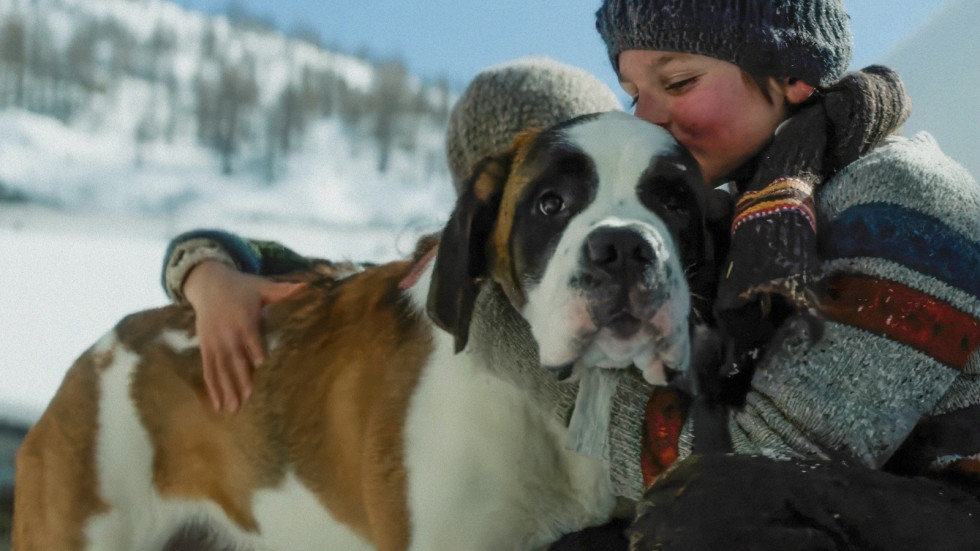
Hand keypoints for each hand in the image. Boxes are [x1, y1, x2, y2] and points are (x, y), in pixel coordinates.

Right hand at [182, 260, 305, 411]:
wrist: (208, 283)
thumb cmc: (241, 286)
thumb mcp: (261, 286)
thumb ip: (282, 290)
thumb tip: (305, 286)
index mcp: (243, 320)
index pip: (251, 338)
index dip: (255, 351)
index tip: (262, 365)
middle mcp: (227, 333)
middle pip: (235, 358)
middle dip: (241, 378)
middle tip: (249, 398)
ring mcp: (215, 342)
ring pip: (220, 369)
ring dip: (226, 389)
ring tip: (232, 409)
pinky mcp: (206, 347)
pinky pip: (208, 369)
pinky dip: (211, 387)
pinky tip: (216, 404)